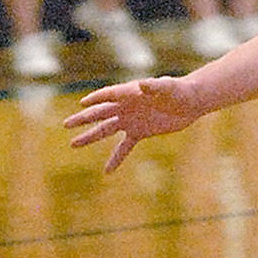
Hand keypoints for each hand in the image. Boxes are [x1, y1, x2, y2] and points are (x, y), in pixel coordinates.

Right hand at [64, 77, 200, 172]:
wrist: (191, 102)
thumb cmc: (180, 90)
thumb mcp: (168, 87)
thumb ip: (155, 86)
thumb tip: (142, 85)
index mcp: (130, 92)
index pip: (108, 95)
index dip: (96, 99)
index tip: (82, 104)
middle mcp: (127, 106)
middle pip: (101, 113)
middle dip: (83, 119)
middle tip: (66, 124)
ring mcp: (132, 120)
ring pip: (106, 130)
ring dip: (90, 137)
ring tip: (73, 144)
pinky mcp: (140, 132)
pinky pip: (124, 147)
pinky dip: (115, 158)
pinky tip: (107, 171)